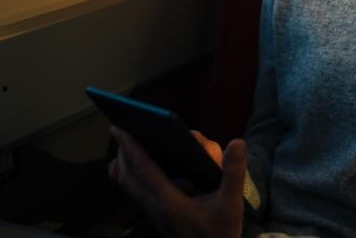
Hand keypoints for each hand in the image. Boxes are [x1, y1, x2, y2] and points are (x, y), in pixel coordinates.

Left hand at [107, 126, 246, 237]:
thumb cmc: (221, 233)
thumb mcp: (232, 204)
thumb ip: (233, 173)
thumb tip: (237, 142)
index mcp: (170, 201)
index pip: (143, 168)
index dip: (129, 147)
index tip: (118, 128)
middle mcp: (156, 208)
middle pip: (127, 177)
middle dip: (121, 154)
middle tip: (120, 133)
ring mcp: (154, 215)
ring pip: (129, 188)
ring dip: (124, 167)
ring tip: (125, 149)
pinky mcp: (158, 219)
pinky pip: (137, 194)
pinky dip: (132, 178)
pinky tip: (141, 170)